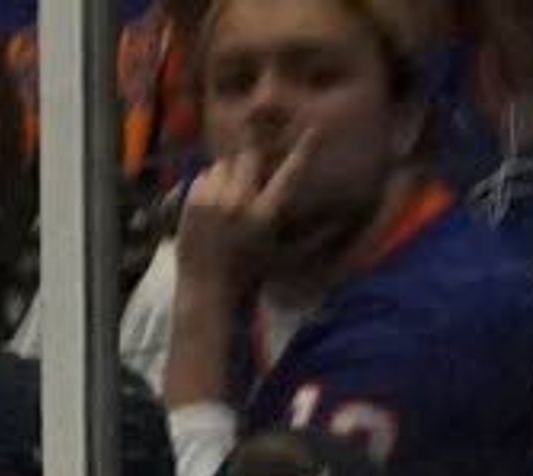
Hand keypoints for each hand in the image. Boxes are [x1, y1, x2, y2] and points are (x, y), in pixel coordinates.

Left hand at [172, 135, 314, 297]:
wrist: (207, 286)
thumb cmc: (252, 275)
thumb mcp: (287, 259)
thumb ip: (314, 238)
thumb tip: (339, 222)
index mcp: (265, 216)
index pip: (288, 175)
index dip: (302, 152)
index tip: (313, 132)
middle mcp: (239, 202)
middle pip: (250, 158)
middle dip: (254, 159)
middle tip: (252, 171)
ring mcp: (212, 198)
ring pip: (225, 164)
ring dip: (232, 174)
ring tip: (233, 198)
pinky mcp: (192, 198)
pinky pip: (206, 175)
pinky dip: (213, 184)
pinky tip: (216, 205)